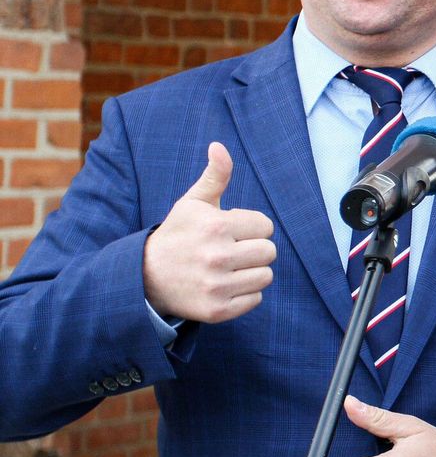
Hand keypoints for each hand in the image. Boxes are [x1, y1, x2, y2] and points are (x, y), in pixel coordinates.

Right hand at [142, 141, 275, 321]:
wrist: (144, 277)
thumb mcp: (192, 203)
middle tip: (231, 250)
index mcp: (216, 226)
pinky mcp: (217, 310)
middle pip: (269, 252)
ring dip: (252, 271)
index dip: (250, 227)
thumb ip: (214, 175)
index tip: (230, 230)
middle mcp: (217, 257)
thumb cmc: (178, 235)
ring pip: (266, 276)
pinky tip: (225, 285)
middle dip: (254, 248)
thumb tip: (219, 146)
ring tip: (229, 268)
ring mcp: (217, 286)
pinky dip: (245, 294)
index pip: (265, 226)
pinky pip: (256, 300)